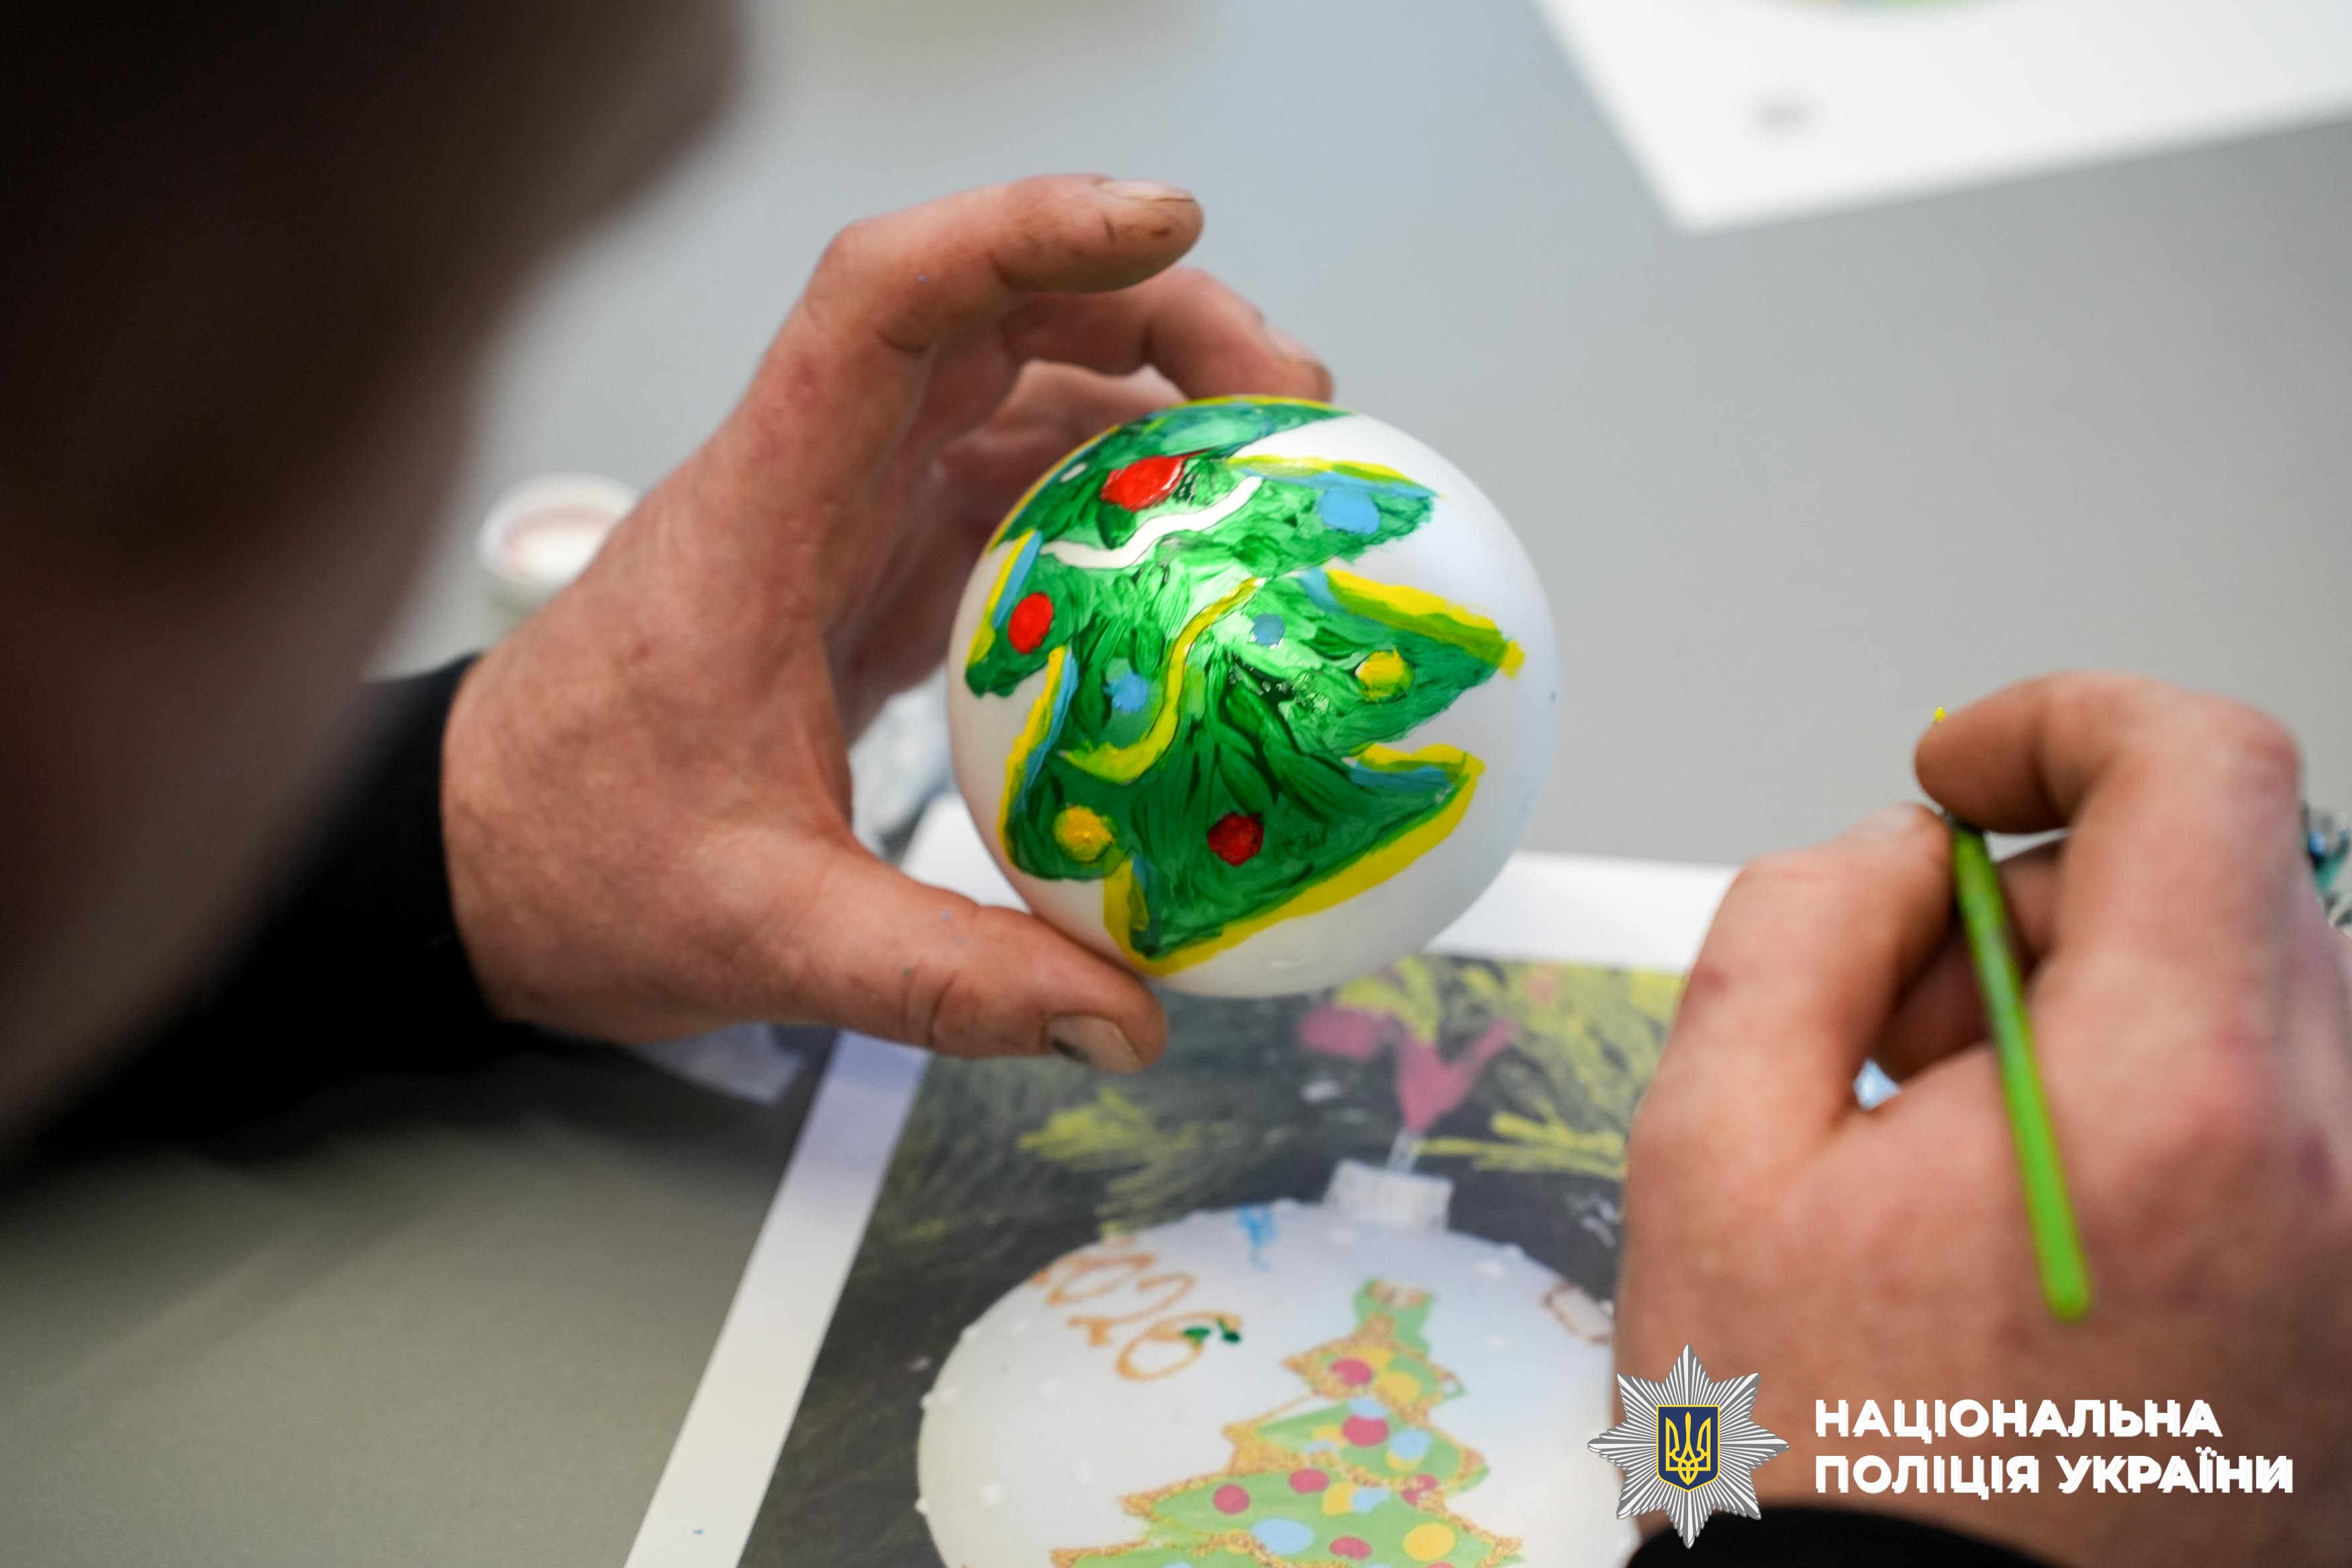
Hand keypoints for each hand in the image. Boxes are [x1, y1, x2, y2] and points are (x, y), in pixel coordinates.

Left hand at [440, 175, 1331, 1068]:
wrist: (474, 861)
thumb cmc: (571, 860)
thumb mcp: (758, 934)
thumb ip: (942, 979)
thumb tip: (1125, 1020)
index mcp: (767, 515)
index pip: (886, 301)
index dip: (1028, 229)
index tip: (1167, 224)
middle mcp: (815, 483)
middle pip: (995, 319)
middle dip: (1157, 318)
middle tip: (1295, 404)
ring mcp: (848, 520)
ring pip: (1018, 396)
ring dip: (1153, 408)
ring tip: (1280, 476)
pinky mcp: (873, 573)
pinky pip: (1015, 495)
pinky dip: (1116, 508)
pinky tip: (1196, 568)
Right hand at [1616, 674, 2351, 1563]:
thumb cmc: (1818, 1462)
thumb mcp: (1708, 1153)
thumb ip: (1796, 926)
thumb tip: (1903, 857)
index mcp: (2171, 1104)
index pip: (2205, 772)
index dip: (2062, 721)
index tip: (1960, 776)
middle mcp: (2335, 1171)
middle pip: (2227, 886)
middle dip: (2047, 904)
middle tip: (1898, 1030)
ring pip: (2263, 1000)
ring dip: (2105, 1009)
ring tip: (1959, 1152)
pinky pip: (2294, 1120)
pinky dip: (2170, 1106)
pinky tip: (2044, 1221)